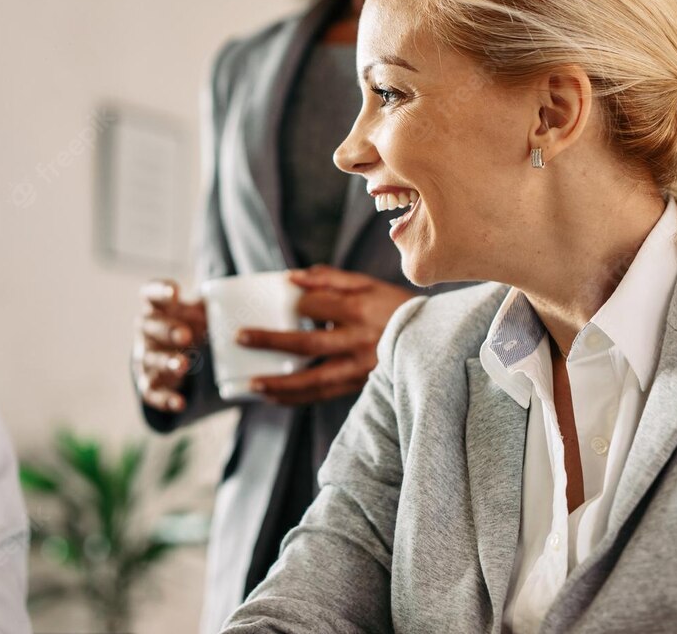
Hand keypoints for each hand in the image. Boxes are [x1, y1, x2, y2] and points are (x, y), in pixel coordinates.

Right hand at [132, 278, 207, 413]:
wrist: (175, 352)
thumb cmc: (191, 323)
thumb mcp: (200, 310)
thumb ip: (216, 304)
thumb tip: (247, 300)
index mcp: (157, 307)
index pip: (151, 293)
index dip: (160, 291)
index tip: (175, 292)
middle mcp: (147, 330)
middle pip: (150, 326)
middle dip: (167, 330)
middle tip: (185, 335)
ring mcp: (146, 356)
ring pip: (150, 359)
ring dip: (166, 362)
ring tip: (183, 366)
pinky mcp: (149, 382)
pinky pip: (152, 392)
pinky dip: (165, 399)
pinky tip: (180, 403)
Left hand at [238, 265, 414, 405]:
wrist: (436, 341)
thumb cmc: (395, 307)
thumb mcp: (368, 285)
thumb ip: (330, 278)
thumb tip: (291, 277)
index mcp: (360, 309)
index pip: (317, 305)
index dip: (295, 304)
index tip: (281, 302)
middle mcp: (359, 340)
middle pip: (309, 344)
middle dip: (271, 341)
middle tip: (241, 337)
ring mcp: (361, 368)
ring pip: (315, 380)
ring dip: (282, 384)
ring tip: (253, 385)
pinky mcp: (362, 387)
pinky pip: (325, 396)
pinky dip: (298, 398)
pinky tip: (276, 397)